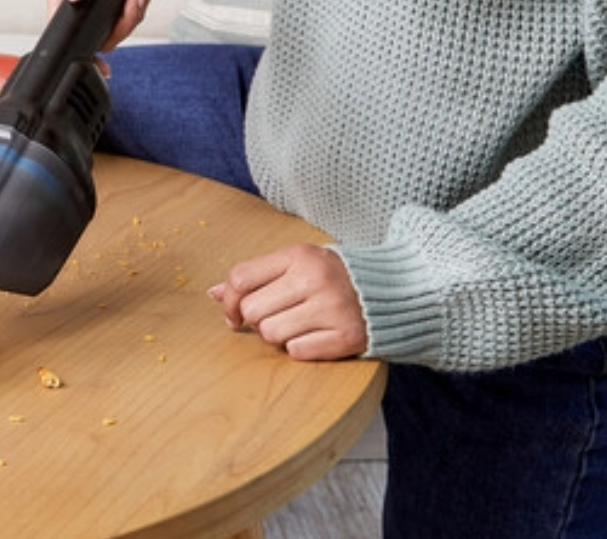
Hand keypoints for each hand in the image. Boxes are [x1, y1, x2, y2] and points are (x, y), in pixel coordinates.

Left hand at [208, 243, 368, 360]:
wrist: (393, 289)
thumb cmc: (333, 276)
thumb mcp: (298, 263)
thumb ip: (258, 275)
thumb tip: (214, 293)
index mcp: (299, 255)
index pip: (241, 278)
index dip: (228, 300)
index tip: (232, 313)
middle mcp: (315, 279)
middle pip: (253, 311)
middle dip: (256, 320)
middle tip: (275, 316)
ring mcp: (333, 308)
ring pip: (271, 334)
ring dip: (277, 335)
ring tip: (297, 324)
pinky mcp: (347, 336)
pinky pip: (296, 351)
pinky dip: (300, 347)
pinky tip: (315, 335)